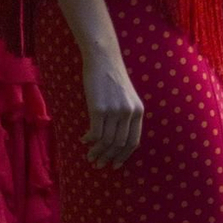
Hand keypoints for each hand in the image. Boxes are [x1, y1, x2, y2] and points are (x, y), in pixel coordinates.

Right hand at [80, 47, 143, 166]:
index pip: (133, 142)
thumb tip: (116, 138)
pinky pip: (95, 133)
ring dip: (97, 152)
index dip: (123, 156)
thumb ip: (126, 115)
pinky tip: (84, 140)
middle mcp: (128, 113)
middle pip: (119, 144)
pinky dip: (89, 140)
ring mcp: (114, 111)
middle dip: (108, 157)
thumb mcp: (127, 96)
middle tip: (99, 164)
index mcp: (138, 111)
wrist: (102, 58)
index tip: (115, 164)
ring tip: (90, 156)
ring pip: (106, 141)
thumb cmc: (111, 76)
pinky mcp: (98, 108)